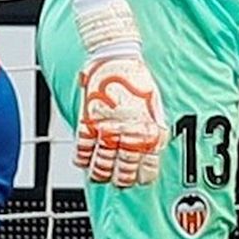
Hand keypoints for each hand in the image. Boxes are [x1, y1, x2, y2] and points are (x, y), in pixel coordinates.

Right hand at [73, 0, 167, 187]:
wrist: (117, 57)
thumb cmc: (137, 77)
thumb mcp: (156, 104)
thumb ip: (155, 126)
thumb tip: (156, 143)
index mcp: (146, 129)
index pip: (146, 164)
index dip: (143, 176)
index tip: (141, 180)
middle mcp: (126, 132)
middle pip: (123, 168)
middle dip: (122, 178)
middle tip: (120, 182)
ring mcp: (105, 128)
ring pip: (101, 163)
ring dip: (101, 173)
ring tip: (101, 177)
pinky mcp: (88, 120)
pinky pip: (83, 147)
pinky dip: (82, 159)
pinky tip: (84, 162)